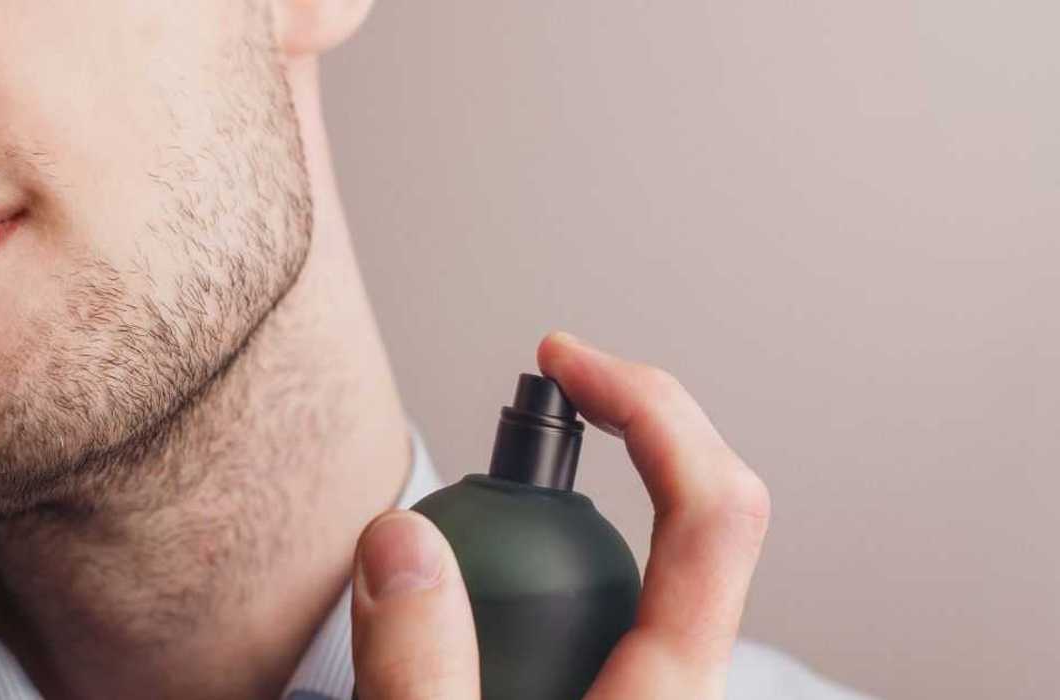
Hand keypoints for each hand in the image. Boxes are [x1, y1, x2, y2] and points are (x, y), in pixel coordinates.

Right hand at [350, 331, 770, 698]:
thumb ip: (421, 670)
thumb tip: (402, 542)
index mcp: (666, 692)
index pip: (711, 509)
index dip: (651, 406)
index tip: (568, 361)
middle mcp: (677, 682)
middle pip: (684, 510)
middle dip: (606, 438)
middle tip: (524, 414)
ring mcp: (648, 690)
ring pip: (631, 561)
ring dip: (556, 517)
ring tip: (459, 540)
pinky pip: (598, 605)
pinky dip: (539, 568)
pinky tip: (472, 606)